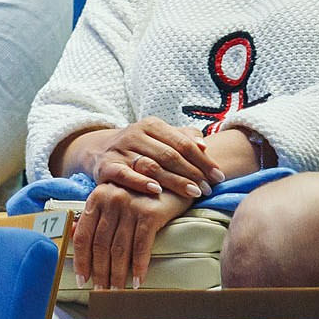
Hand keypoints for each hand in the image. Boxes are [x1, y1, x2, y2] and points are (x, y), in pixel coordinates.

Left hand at [71, 178, 196, 290]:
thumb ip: (94, 215)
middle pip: (100, 245)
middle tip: (100, 291)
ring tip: (116, 291)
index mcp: (96, 198)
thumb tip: (70, 234)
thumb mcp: (113, 200)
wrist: (174, 183)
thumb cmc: (140, 195)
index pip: (83, 235)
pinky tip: (137, 282)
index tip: (82, 279)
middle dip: (99, 272)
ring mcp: (130, 206)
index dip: (81, 260)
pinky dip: (138, 267)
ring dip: (117, 274)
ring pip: (119, 249)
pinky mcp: (150, 214)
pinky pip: (141, 247)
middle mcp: (110, 200)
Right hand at [82, 117, 223, 201]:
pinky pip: (125, 175)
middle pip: (169, 155)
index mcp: (151, 124)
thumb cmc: (141, 147)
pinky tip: (156, 190)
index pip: (183, 143)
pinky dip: (140, 182)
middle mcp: (134, 134)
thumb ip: (183, 138)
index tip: (218, 177)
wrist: (99, 151)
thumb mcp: (160, 137)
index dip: (203, 160)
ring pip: (151, 166)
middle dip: (192, 173)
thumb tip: (204, 145)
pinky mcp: (106, 166)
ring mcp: (119, 151)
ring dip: (175, 181)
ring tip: (193, 193)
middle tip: (208, 189)